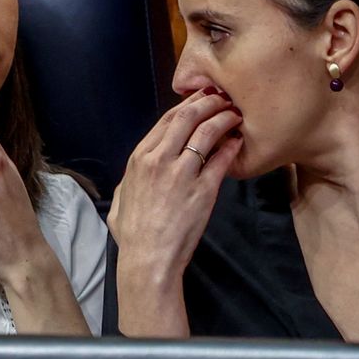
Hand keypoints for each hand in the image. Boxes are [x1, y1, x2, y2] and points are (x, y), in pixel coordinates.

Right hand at [107, 88, 242, 277]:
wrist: (148, 260)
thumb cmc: (133, 235)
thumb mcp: (120, 200)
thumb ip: (128, 180)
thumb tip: (135, 174)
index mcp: (139, 158)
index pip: (166, 120)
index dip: (186, 106)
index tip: (199, 100)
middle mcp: (159, 159)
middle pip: (187, 117)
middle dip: (207, 103)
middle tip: (221, 98)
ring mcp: (182, 173)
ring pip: (207, 132)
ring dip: (223, 118)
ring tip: (234, 114)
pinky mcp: (203, 190)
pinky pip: (221, 159)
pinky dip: (231, 146)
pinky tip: (238, 141)